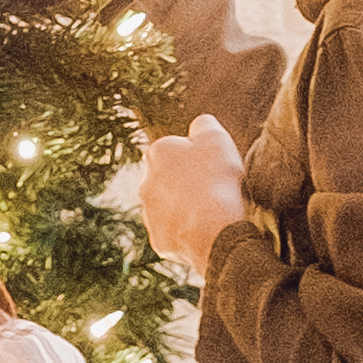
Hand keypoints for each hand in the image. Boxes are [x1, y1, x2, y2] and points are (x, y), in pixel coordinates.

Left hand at [131, 113, 250, 279]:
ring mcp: (149, 214)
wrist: (212, 227)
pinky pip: (173, 234)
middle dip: (186, 183)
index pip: (176, 150)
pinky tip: (205, 231)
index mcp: (157, 153)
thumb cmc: (216, 179)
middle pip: (168, 179)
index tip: (214, 168)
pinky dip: (186, 232)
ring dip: (185, 208)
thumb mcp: (217, 138)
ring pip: (168, 207)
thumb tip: (200, 123)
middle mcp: (145, 182)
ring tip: (210, 213)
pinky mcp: (158, 239)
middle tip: (213, 190)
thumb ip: (205, 125)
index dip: (198, 158)